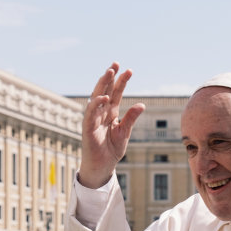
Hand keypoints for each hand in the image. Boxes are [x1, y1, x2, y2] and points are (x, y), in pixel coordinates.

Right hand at [79, 63, 145, 188]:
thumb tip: (142, 104)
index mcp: (111, 113)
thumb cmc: (112, 150)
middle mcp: (101, 113)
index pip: (116, 93)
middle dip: (110, 77)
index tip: (129, 70)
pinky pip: (91, 113)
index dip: (121, 82)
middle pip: (106, 90)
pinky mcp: (88, 128)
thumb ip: (131, 118)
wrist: (102, 166)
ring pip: (97, 97)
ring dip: (102, 85)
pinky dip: (96, 104)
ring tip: (110, 72)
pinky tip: (104, 97)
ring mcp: (93, 119)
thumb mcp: (125, 132)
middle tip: (116, 64)